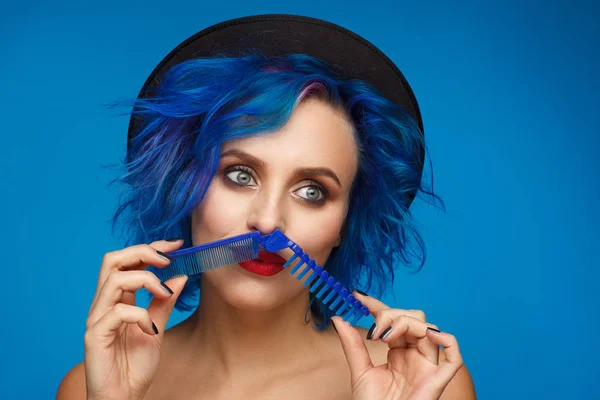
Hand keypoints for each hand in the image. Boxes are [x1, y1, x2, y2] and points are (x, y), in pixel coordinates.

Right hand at [83, 239, 188, 399]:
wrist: (123, 398)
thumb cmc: (134, 366)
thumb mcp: (157, 329)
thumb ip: (164, 304)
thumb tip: (180, 277)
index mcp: (118, 300)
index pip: (128, 262)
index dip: (150, 248)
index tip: (176, 244)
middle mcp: (104, 304)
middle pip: (112, 260)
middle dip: (142, 252)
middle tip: (168, 259)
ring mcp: (97, 319)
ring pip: (114, 280)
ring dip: (145, 280)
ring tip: (164, 294)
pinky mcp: (94, 336)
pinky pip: (117, 313)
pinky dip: (140, 315)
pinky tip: (151, 329)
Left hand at [332, 292, 463, 399]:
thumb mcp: (359, 371)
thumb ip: (352, 345)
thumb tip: (338, 319)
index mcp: (399, 352)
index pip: (393, 319)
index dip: (378, 305)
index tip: (357, 297)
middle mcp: (415, 355)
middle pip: (414, 317)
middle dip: (392, 315)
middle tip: (374, 330)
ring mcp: (427, 366)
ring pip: (428, 327)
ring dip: (405, 323)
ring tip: (385, 337)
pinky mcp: (438, 379)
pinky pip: (454, 355)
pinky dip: (446, 339)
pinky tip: (427, 334)